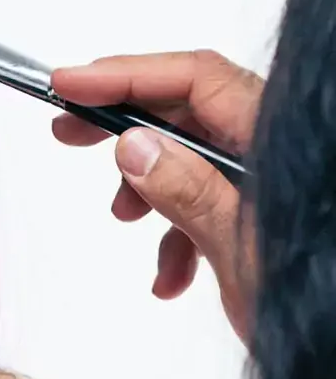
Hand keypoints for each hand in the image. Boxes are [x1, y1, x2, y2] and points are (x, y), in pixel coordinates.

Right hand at [50, 50, 262, 342]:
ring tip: (123, 218)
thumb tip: (133, 144)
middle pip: (191, 108)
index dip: (126, 75)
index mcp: (273, 140)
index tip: (68, 84)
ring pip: (194, 157)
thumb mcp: (240, 249)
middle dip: (127, 122)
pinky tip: (170, 279)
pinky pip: (210, 202)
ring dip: (150, 187)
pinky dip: (178, 233)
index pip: (195, 79)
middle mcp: (273, 150)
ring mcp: (268, 183)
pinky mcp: (263, 216)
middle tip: (68, 131)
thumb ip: (187, 191)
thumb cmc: (314, 303)